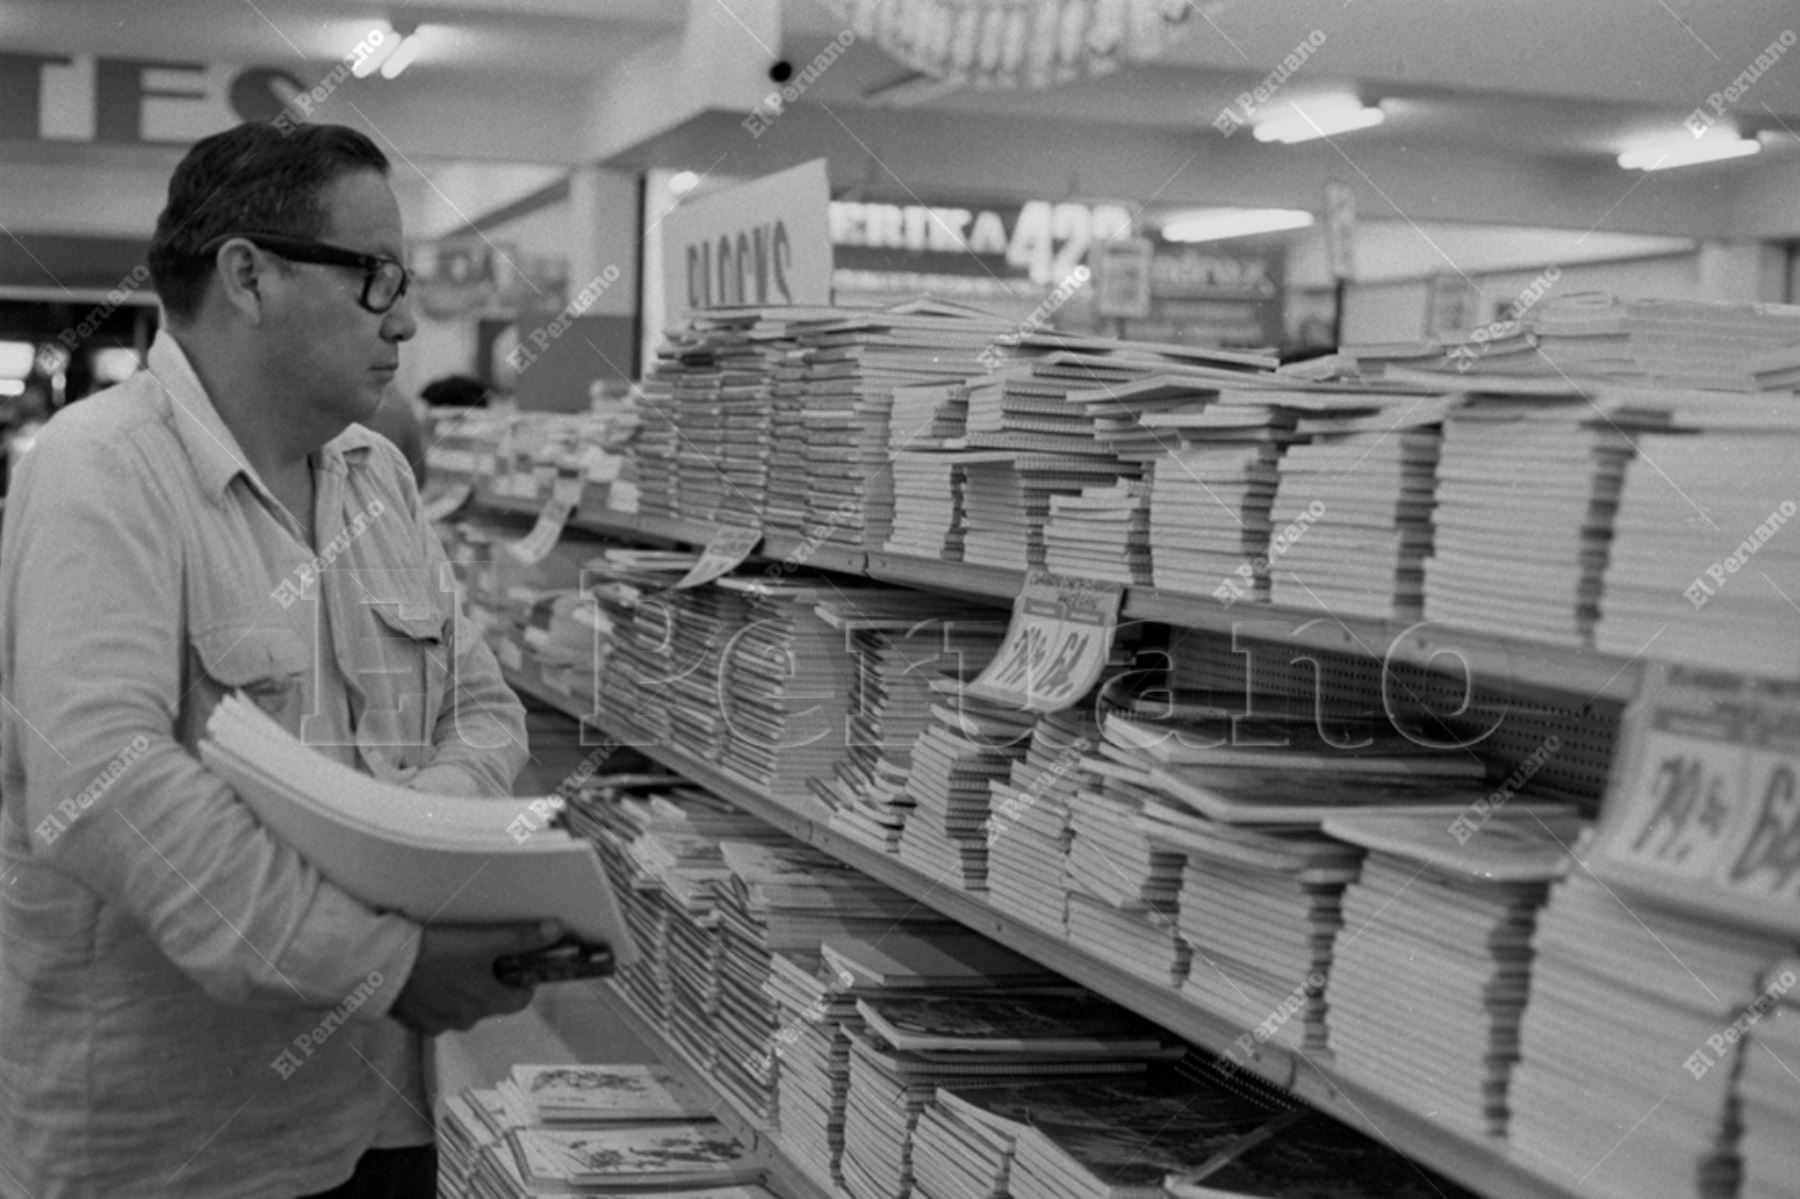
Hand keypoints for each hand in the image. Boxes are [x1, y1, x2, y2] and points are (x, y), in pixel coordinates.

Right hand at [390, 919, 563, 1035]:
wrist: (380, 968)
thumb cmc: (435, 953)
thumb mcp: (482, 941)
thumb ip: (520, 938)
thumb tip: (557, 932)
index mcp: (487, 1003)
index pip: (521, 998)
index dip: (524, 979)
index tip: (517, 960)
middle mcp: (466, 1021)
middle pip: (491, 1000)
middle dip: (490, 979)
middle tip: (479, 952)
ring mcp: (438, 1024)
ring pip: (462, 1004)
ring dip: (461, 987)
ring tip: (448, 959)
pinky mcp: (414, 1022)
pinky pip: (435, 1009)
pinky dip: (436, 994)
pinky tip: (426, 974)